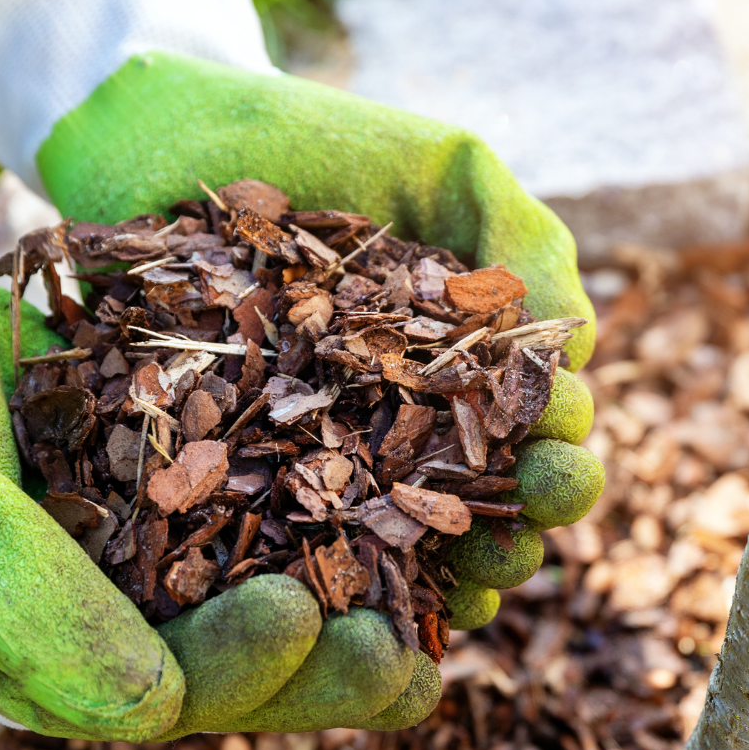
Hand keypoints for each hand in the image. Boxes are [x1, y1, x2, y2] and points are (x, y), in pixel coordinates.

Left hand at [23, 52, 605, 735]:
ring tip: (457, 592)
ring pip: (402, 553)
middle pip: (483, 512)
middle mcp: (410, 430)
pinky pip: (295, 558)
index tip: (552, 456)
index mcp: (472, 370)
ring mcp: (327, 465)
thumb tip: (577, 351)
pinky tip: (357, 611)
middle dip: (515, 534)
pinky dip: (334, 591)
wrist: (171, 139)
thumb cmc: (323, 146)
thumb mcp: (448, 169)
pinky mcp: (240, 486)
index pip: (537, 437)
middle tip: (517, 536)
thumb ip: (525, 242)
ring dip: (441, 585)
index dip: (557, 460)